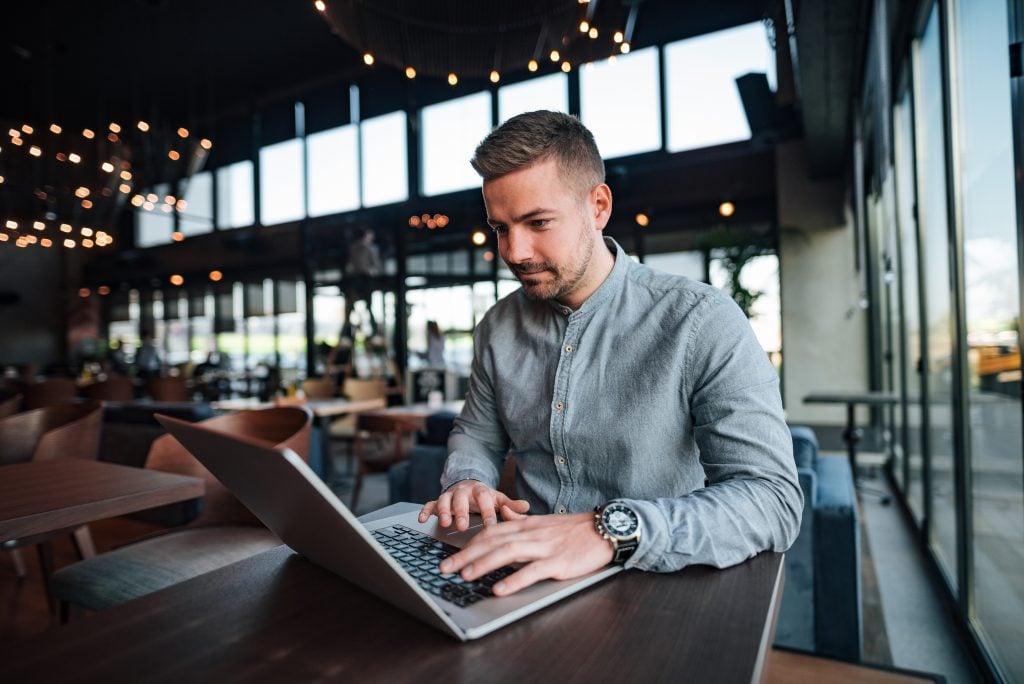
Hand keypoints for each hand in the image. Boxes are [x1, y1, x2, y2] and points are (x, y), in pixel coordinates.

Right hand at [418, 479, 529, 529]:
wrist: (468, 485)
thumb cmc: (485, 498)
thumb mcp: (498, 500)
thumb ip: (511, 506)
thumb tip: (527, 506)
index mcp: (481, 491)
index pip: (485, 500)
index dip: (487, 513)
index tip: (490, 527)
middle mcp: (464, 491)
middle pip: (461, 499)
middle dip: (461, 512)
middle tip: (462, 527)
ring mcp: (450, 495)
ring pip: (444, 500)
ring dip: (443, 511)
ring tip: (443, 523)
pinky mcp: (438, 500)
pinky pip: (430, 504)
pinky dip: (425, 510)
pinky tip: (422, 519)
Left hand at [439, 512, 613, 596]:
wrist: (605, 529)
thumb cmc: (574, 529)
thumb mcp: (543, 521)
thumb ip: (520, 518)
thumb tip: (503, 514)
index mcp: (526, 524)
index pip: (491, 532)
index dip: (469, 544)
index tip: (453, 556)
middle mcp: (531, 533)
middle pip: (492, 542)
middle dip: (466, 555)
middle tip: (446, 568)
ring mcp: (544, 547)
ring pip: (508, 552)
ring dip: (484, 564)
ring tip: (465, 576)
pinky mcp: (558, 562)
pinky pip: (532, 571)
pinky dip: (514, 580)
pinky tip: (499, 589)